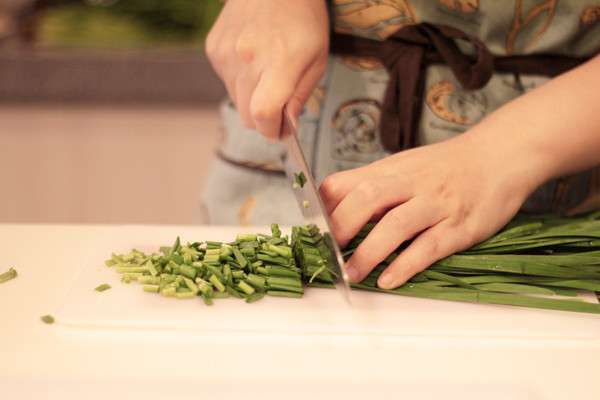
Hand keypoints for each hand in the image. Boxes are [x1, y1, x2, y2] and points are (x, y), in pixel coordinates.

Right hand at [206, 0, 328, 138]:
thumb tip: (287, 125)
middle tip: (278, 106)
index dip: (271, 130)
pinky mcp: (214, 49)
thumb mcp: (317, 59)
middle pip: (247, 115)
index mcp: (278, 63)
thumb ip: (300, 96)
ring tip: (266, 72)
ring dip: (251, 97)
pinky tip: (252, 58)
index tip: (280, 131)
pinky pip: (225, 81)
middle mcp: (247, 60)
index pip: (262, 115)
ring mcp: (226, 54)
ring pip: (236, 100)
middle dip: (264, 119)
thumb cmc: (302, 19)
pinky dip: (239, 79)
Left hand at [320, 132, 544, 288]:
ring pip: (397, 225)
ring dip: (369, 252)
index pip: (347, 182)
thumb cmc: (447, 165)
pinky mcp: (460, 226)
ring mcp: (436, 204)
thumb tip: (335, 208)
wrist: (499, 155)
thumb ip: (374, 185)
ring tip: (352, 274)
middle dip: (342, 226)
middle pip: (367, 198)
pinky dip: (406, 264)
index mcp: (391, 170)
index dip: (325, 205)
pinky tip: (389, 279)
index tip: (313, 227)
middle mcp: (411, 184)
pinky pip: (430, 246)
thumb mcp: (405, 166)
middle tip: (328, 251)